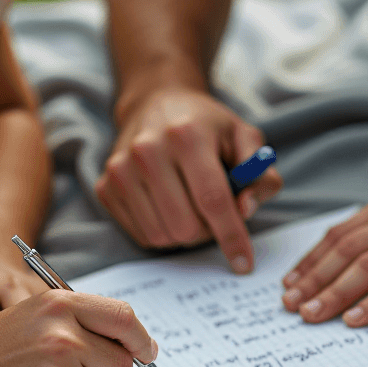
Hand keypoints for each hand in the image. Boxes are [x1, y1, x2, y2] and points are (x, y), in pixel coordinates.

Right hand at [97, 89, 281, 272]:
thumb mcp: (245, 138)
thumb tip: (245, 209)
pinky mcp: (106, 186)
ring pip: (162, 236)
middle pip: (186, 225)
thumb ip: (260, 175)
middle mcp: (148, 150)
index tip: (244, 264)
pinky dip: (163, 231)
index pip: (212, 199)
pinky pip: (141, 235)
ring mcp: (121, 169)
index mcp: (187, 135)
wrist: (156, 103)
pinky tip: (169, 207)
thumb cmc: (207, 126)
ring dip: (185, 234)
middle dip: (208, 231)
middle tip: (214, 213)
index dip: (232, 235)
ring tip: (192, 207)